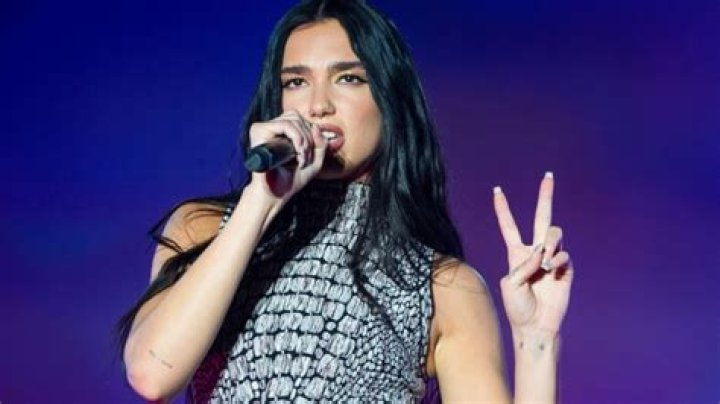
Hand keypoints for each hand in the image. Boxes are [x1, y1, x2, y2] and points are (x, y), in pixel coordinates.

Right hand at [246, 110, 327, 202]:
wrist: (276, 194)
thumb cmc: (292, 179)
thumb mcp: (315, 161)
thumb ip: (321, 143)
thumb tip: (315, 126)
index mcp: (281, 132)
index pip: (300, 120)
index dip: (311, 134)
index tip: (309, 156)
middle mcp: (271, 128)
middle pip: (298, 117)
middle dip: (309, 138)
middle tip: (306, 158)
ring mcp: (264, 128)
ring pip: (293, 119)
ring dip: (304, 139)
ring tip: (302, 157)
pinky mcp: (258, 131)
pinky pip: (285, 125)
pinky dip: (297, 137)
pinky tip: (298, 152)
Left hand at [493, 172, 573, 334]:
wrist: (535, 325)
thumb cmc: (517, 307)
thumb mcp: (509, 284)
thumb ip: (523, 265)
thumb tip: (542, 253)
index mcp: (516, 253)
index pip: (509, 226)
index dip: (503, 208)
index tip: (496, 190)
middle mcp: (535, 251)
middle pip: (541, 217)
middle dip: (545, 196)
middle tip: (548, 176)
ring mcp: (552, 258)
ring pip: (554, 233)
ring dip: (550, 243)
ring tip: (545, 262)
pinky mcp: (566, 268)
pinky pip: (564, 254)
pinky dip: (558, 260)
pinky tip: (552, 269)